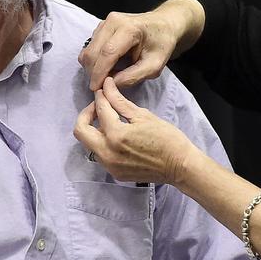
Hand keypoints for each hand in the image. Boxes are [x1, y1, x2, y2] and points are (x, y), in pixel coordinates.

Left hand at [74, 77, 201, 185]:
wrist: (180, 166)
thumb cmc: (167, 138)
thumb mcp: (143, 115)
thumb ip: (119, 101)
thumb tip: (106, 85)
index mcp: (116, 135)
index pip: (100, 110)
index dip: (100, 96)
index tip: (103, 90)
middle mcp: (107, 153)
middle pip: (80, 131)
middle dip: (86, 114)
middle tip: (100, 106)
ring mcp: (110, 166)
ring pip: (89, 144)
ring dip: (94, 129)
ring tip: (109, 120)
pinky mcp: (115, 173)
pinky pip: (100, 154)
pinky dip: (103, 142)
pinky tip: (116, 136)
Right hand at [78, 0, 204, 90]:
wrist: (163, 24)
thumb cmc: (161, 44)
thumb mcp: (154, 66)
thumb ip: (133, 76)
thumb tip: (111, 84)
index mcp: (129, 28)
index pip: (107, 53)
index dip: (99, 73)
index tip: (96, 89)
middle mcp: (113, 22)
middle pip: (93, 52)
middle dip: (93, 73)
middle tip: (101, 87)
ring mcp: (105, 23)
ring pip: (88, 50)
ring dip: (92, 68)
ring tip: (106, 77)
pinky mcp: (101, 27)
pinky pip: (90, 47)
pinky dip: (94, 61)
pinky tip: (106, 67)